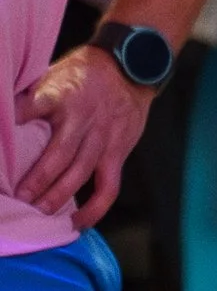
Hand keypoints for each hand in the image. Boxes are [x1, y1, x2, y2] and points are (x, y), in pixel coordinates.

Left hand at [12, 45, 153, 225]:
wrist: (130, 67)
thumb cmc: (84, 73)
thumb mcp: (52, 73)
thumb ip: (31, 95)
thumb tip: (3, 116)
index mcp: (60, 94)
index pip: (32, 107)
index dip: (16, 120)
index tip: (2, 139)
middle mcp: (82, 118)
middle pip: (58, 154)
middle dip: (37, 179)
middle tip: (19, 198)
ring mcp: (102, 138)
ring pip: (80, 173)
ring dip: (59, 195)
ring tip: (39, 212)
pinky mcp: (118, 152)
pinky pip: (108, 186)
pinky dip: (95, 208)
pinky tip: (78, 222)